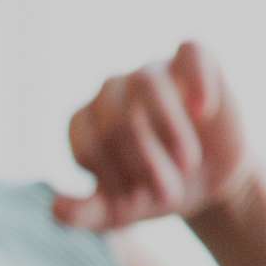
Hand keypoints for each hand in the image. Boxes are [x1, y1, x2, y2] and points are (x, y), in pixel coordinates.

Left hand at [54, 40, 254, 231]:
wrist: (209, 186)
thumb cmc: (153, 193)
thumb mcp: (118, 213)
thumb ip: (85, 214)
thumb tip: (56, 209)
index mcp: (87, 122)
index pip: (86, 140)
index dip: (110, 176)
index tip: (131, 205)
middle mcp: (112, 92)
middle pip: (115, 115)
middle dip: (141, 159)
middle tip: (164, 195)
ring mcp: (152, 74)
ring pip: (146, 83)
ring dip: (167, 128)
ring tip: (186, 165)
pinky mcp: (194, 64)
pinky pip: (191, 51)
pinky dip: (197, 77)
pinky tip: (203, 111)